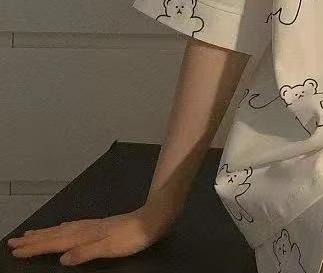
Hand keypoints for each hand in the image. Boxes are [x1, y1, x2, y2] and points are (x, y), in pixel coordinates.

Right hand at [6, 202, 176, 265]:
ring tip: (30, 235)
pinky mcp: (101, 225)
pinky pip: (74, 227)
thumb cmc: (133, 237)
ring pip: (63, 229)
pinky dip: (62, 229)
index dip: (35, 247)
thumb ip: (85, 253)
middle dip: (34, 239)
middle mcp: (87, 228)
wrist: (154, 219)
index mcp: (86, 235)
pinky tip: (63, 228)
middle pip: (55, 234)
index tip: (16, 249)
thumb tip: (62, 259)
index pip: (55, 243)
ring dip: (45, 233)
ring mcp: (94, 225)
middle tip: (13, 241)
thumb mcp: (109, 248)